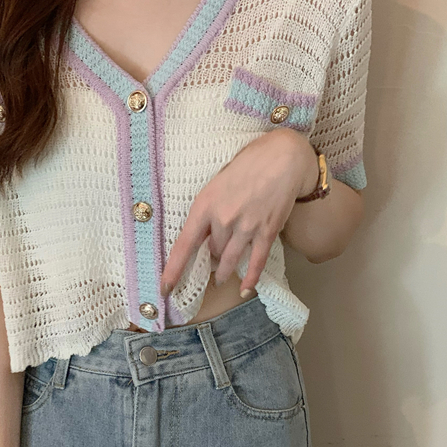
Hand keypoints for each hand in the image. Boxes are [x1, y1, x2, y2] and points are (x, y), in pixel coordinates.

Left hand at [160, 128, 319, 296]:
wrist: (282, 158)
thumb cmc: (246, 166)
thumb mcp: (216, 185)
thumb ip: (208, 211)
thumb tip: (203, 236)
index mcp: (204, 205)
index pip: (184, 245)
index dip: (173, 269)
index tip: (165, 288)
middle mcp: (223, 219)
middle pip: (212, 252)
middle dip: (212, 256)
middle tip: (212, 259)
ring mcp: (246, 227)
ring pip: (230, 260)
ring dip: (225, 272)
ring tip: (221, 278)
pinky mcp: (266, 231)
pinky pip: (256, 261)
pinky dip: (250, 277)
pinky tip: (244, 288)